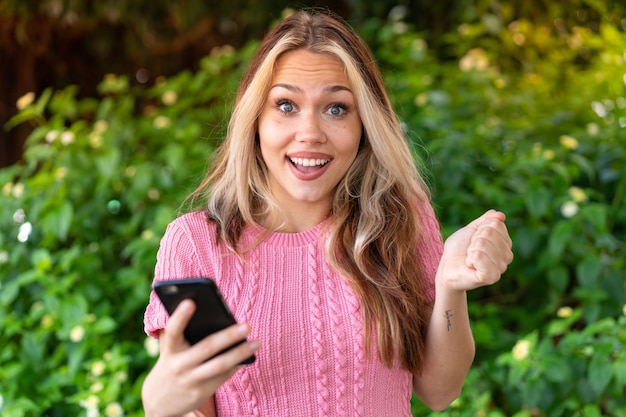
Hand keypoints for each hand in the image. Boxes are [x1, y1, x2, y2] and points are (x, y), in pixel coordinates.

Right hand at [142, 299, 259, 416]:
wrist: (159, 401)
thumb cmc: (171, 361)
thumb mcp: (170, 349)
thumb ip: (184, 333)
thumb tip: (216, 317)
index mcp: (169, 349)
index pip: (172, 330)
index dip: (180, 316)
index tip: (191, 301)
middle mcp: (178, 365)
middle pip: (206, 348)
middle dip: (228, 336)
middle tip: (247, 325)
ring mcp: (190, 380)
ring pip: (219, 365)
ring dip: (240, 353)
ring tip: (256, 342)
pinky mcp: (200, 393)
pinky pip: (223, 376)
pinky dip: (236, 365)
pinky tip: (248, 356)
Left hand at [437, 210, 512, 291]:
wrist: (448, 268)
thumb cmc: (460, 249)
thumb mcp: (471, 229)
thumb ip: (486, 220)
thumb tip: (500, 215)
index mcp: (505, 242)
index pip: (496, 223)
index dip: (479, 229)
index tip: (474, 239)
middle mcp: (507, 256)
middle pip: (490, 233)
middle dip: (474, 240)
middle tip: (470, 250)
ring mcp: (501, 267)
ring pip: (483, 245)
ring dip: (471, 250)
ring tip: (470, 258)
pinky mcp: (491, 277)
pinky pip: (479, 257)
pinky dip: (470, 259)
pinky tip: (470, 266)